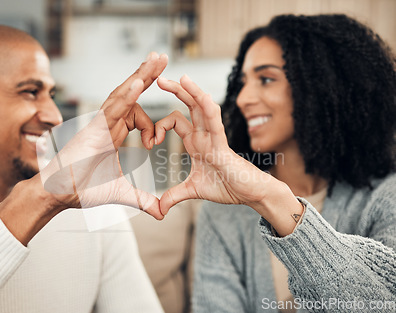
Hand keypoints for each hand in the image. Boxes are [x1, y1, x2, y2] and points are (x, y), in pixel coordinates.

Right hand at [40, 52, 168, 219]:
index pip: (135, 114)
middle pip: (130, 94)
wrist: (57, 195)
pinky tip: (140, 83)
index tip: (154, 143)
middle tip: (162, 57)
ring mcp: (99, 123)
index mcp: (112, 134)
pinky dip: (126, 96)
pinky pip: (111, 108)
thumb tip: (161, 212)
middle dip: (147, 75)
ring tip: (157, 58)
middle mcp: (106, 124)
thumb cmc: (82, 190)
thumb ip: (143, 199)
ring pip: (123, 94)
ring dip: (141, 76)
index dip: (150, 124)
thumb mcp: (121, 193)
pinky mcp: (92, 128)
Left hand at [155, 75, 277, 214]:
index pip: (176, 120)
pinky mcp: (223, 145)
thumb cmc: (227, 187)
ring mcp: (214, 137)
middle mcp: (204, 135)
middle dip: (175, 91)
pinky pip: (215, 123)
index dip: (160, 125)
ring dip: (191, 92)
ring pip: (202, 108)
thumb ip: (174, 195)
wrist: (250, 194)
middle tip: (157, 78)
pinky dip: (208, 108)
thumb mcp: (193, 190)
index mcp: (195, 141)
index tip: (150, 142)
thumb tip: (158, 208)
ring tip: (181, 77)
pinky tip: (201, 95)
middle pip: (188, 105)